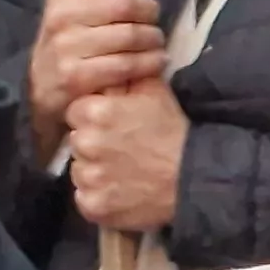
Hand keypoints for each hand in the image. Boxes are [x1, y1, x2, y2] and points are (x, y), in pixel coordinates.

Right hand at [25, 0, 164, 161]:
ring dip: (153, 41)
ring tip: (156, 45)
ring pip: (130, 35)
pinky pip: (125, 64)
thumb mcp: (77, 7)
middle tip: (153, 23)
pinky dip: (148, 63)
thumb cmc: (72, 40)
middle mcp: (60, 14)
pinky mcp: (74, 76)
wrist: (44, 89)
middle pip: (125, 3)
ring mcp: (65, 46)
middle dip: (150, 13)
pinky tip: (154, 63)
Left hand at [65, 77, 189, 234]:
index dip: (93, 119)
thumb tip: (111, 64)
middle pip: (76, 142)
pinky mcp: (93, 206)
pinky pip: (85, 199)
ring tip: (122, 172)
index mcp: (96, 112)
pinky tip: (120, 191)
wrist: (194, 178)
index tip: (112, 126)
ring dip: (94, 171)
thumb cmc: (173, 132)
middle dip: (93, 144)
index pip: (76, 112)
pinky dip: (99, 197)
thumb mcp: (155, 92)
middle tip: (120, 150)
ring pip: (79, 171)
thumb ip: (127, 75)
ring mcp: (89, 178)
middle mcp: (87, 144)